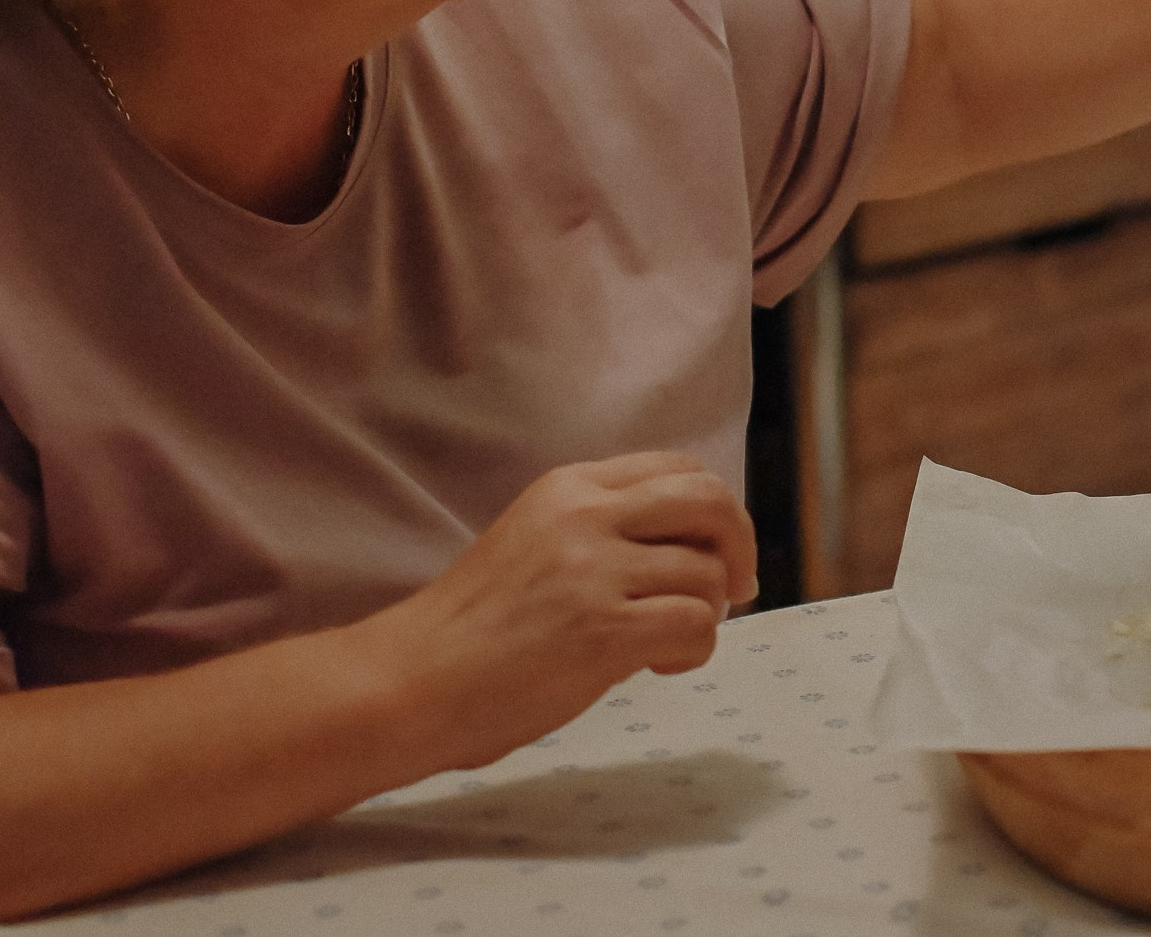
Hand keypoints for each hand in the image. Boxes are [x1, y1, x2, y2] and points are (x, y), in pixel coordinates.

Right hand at [354, 451, 758, 767]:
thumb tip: (695, 554)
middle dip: (739, 543)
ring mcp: (594, 570)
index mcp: (568, 487)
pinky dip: (694, 650)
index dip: (714, 510)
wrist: (412, 681)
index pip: (678, 469)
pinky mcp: (603, 630)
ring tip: (666, 643)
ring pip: (708, 572)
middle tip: (737, 588)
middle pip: (708, 500)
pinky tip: (657, 666)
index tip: (717, 552)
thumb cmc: (472, 628)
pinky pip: (696, 625)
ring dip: (708, 613)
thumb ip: (604, 533)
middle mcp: (585, 515)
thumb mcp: (536, 543)